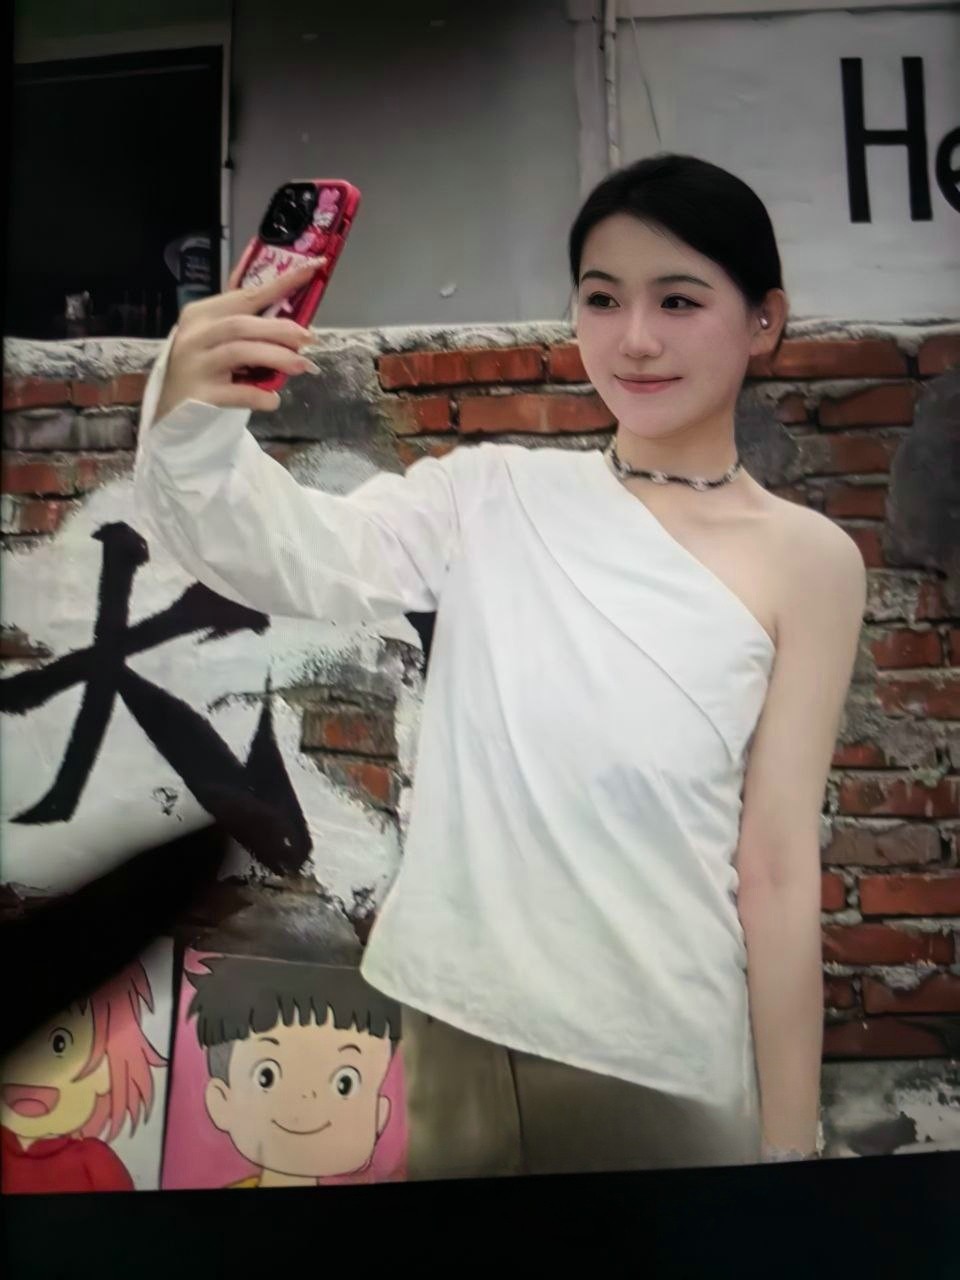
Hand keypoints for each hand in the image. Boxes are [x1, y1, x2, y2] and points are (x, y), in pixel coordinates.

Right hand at [152, 257, 325, 422]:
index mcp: (202, 314)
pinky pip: (238, 393)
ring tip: (303, 366)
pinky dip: (261, 395)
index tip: (312, 269)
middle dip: (281, 329)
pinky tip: (274, 399)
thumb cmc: (203, 367)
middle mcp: (195, 335)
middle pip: (242, 323)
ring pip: (240, 352)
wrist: (173, 409)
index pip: (246, 294)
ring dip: (278, 357)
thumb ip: (247, 324)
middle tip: (309, 339)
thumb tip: (294, 318)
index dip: (282, 283)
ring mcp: (196, 365)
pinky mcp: (201, 395)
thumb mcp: (217, 338)